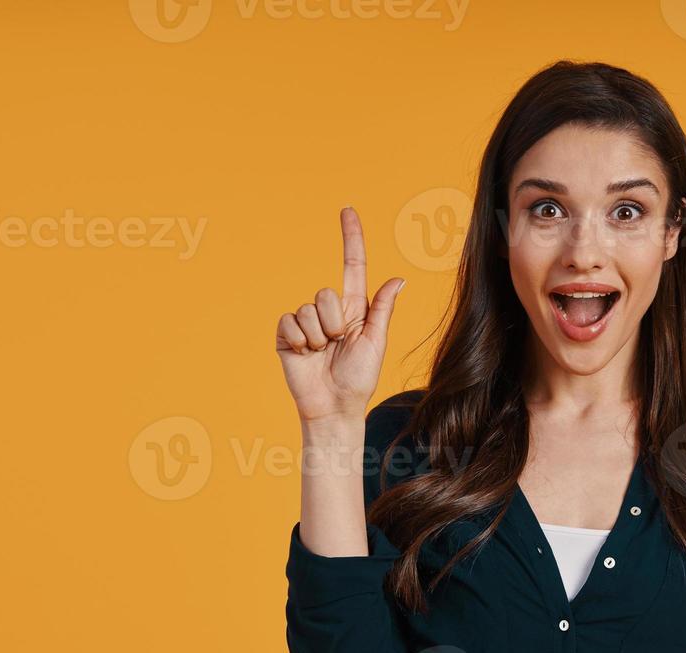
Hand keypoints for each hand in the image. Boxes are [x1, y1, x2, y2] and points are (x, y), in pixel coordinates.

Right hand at [275, 206, 405, 423]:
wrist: (334, 407)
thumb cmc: (359, 379)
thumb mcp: (375, 342)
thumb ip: (382, 309)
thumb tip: (399, 278)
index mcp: (353, 309)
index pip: (352, 266)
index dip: (351, 238)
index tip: (347, 211)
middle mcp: (328, 311)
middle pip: (326, 293)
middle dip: (333, 323)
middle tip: (336, 346)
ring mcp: (306, 322)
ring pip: (308, 310)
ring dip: (317, 337)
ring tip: (321, 354)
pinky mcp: (286, 334)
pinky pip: (289, 322)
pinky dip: (299, 341)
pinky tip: (304, 355)